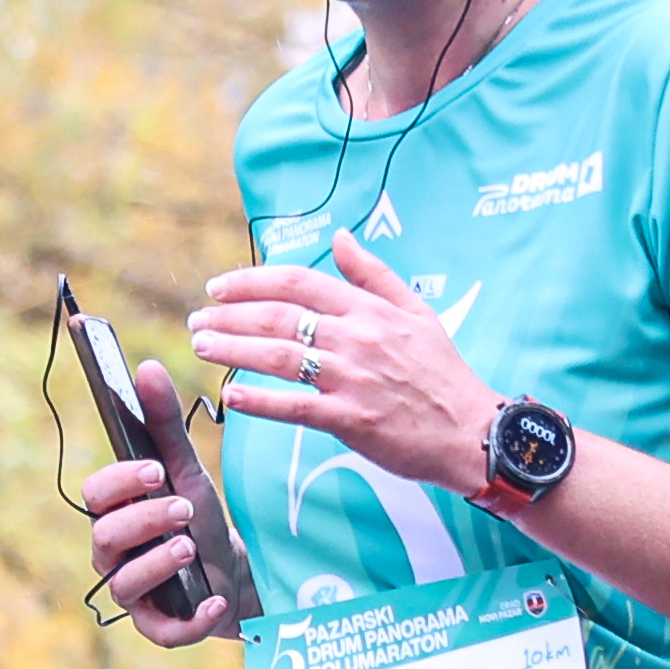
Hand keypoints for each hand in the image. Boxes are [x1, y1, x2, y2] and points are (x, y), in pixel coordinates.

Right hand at [81, 361, 245, 645]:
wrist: (234, 571)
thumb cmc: (197, 519)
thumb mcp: (187, 470)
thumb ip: (164, 425)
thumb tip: (147, 366)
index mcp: (114, 512)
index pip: (95, 495)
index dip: (120, 483)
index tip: (154, 469)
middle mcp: (113, 554)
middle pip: (105, 538)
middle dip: (144, 520)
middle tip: (183, 507)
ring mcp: (132, 593)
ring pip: (124, 583)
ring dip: (158, 563)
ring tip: (190, 548)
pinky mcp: (157, 627)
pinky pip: (161, 631)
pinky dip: (188, 619)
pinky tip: (214, 599)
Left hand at [189, 233, 498, 488]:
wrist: (472, 432)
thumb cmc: (444, 374)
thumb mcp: (417, 312)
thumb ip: (375, 274)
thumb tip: (343, 237)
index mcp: (368, 310)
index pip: (297, 282)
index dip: (251, 281)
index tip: (219, 287)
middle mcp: (356, 338)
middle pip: (278, 317)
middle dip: (229, 316)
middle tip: (197, 321)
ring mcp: (352, 379)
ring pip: (278, 356)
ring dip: (232, 349)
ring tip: (202, 346)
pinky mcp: (351, 420)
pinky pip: (295, 407)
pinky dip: (259, 402)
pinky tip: (231, 397)